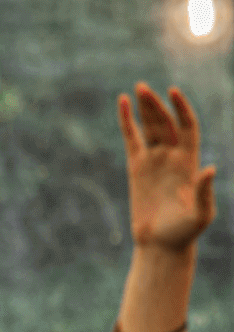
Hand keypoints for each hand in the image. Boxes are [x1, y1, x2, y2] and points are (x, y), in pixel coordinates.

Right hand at [123, 87, 211, 253]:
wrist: (162, 243)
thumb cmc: (185, 231)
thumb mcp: (201, 214)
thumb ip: (205, 192)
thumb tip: (210, 168)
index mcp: (189, 162)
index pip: (188, 127)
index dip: (181, 109)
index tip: (173, 91)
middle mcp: (173, 156)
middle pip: (166, 122)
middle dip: (156, 105)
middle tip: (144, 87)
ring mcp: (154, 160)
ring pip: (150, 127)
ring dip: (145, 108)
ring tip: (138, 88)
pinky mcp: (136, 167)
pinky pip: (131, 139)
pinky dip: (127, 121)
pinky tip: (122, 103)